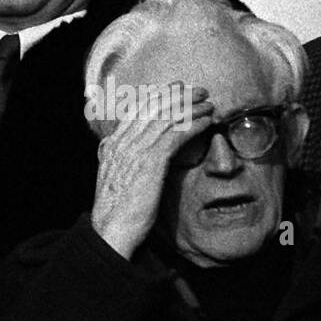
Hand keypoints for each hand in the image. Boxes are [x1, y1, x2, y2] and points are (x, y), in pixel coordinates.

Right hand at [91, 86, 212, 260]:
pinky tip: (207, 122)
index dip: (160, 95)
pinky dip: (193, 124)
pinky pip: (176, 134)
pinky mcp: (150, 161)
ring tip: (209, 103)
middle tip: (199, 90)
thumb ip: (121, 162)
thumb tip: (127, 153)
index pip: (137, 110)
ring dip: (191, 107)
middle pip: (153, 107)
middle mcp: (122, 142)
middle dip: (179, 95)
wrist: (112, 232)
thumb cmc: (117, 214)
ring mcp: (135, 150)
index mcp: (112, 145)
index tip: (177, 88)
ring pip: (167, 117)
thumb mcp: (115, 181)